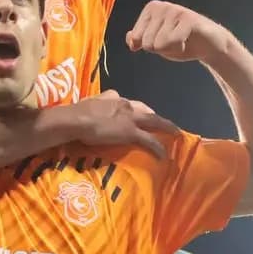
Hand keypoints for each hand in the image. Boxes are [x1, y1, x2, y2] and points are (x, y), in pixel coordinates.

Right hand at [65, 90, 181, 155]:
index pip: (131, 103)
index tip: (143, 114)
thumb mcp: (89, 102)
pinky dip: (157, 147)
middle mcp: (126, 105)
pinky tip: (163, 155)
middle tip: (167, 124)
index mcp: (114, 98)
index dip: (139, 109)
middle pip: (147, 111)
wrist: (76, 119)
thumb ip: (97, 102)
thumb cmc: (77, 113)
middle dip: (157, 117)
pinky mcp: (131, 132)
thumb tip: (97, 104)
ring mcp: (130, 119)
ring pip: (154, 122)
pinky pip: (149, 140)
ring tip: (176, 134)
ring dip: (166, 128)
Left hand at [126, 0, 230, 64]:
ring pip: (159, 44)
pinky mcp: (189, 19)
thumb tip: (130, 38)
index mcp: (151, 9)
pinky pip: (173, 42)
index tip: (163, 40)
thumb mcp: (155, 42)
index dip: (150, 46)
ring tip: (181, 40)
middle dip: (161, 49)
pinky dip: (180, 48)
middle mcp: (161, 6)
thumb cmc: (181, 42)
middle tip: (175, 41)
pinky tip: (187, 41)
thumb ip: (139, 39)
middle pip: (147, 42)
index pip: (135, 38)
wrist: (209, 45)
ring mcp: (175, 11)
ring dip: (171, 49)